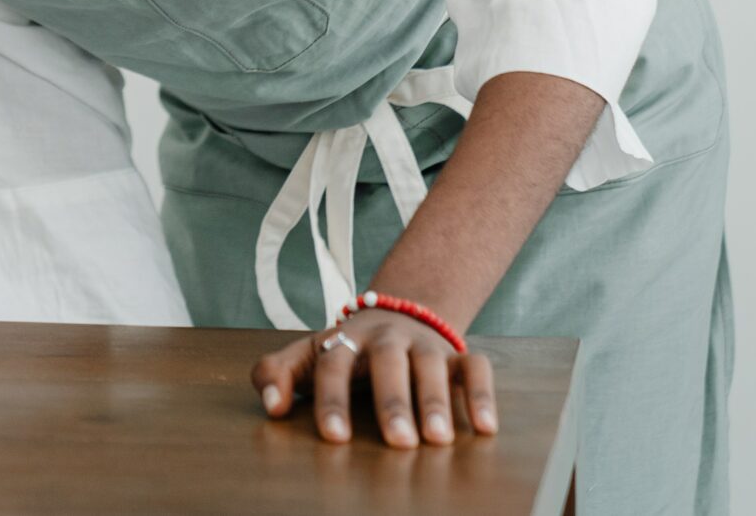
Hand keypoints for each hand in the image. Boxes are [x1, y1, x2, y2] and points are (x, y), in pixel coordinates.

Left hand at [252, 309, 497, 447]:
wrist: (394, 314)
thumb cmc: (344, 351)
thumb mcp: (305, 356)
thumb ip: (274, 374)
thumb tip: (271, 407)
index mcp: (344, 339)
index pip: (333, 366)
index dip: (332, 400)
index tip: (335, 437)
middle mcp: (384, 337)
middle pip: (387, 363)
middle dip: (392, 402)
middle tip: (399, 442)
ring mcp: (422, 343)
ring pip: (430, 365)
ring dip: (435, 401)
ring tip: (438, 439)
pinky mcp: (456, 354)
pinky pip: (474, 367)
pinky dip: (481, 393)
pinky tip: (485, 427)